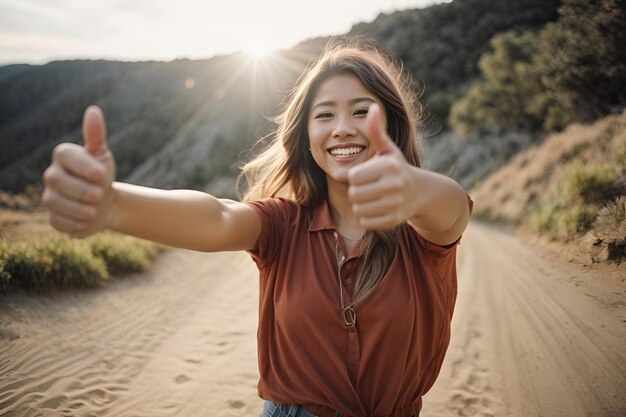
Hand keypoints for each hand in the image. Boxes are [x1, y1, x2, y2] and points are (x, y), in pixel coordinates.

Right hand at [42, 105, 116, 237]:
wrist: (105, 203)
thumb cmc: (101, 175)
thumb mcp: (102, 156)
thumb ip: (96, 136)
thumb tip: (93, 110)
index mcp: (63, 156)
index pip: (65, 156)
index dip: (83, 166)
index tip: (101, 175)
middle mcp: (52, 175)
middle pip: (58, 181)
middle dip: (81, 190)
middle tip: (100, 195)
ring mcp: (50, 197)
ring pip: (56, 203)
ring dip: (79, 209)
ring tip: (95, 210)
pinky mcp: (54, 218)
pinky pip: (59, 222)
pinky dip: (75, 224)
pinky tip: (87, 221)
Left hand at [347, 103, 417, 228]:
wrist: (422, 193)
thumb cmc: (397, 168)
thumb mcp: (388, 149)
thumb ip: (376, 131)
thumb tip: (371, 107)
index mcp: (389, 166)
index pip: (353, 176)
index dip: (356, 176)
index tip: (366, 175)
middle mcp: (394, 185)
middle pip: (354, 194)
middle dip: (357, 192)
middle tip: (368, 188)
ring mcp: (396, 204)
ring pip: (358, 209)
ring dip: (361, 205)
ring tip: (372, 198)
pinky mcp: (394, 220)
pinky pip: (365, 221)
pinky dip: (367, 217)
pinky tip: (378, 208)